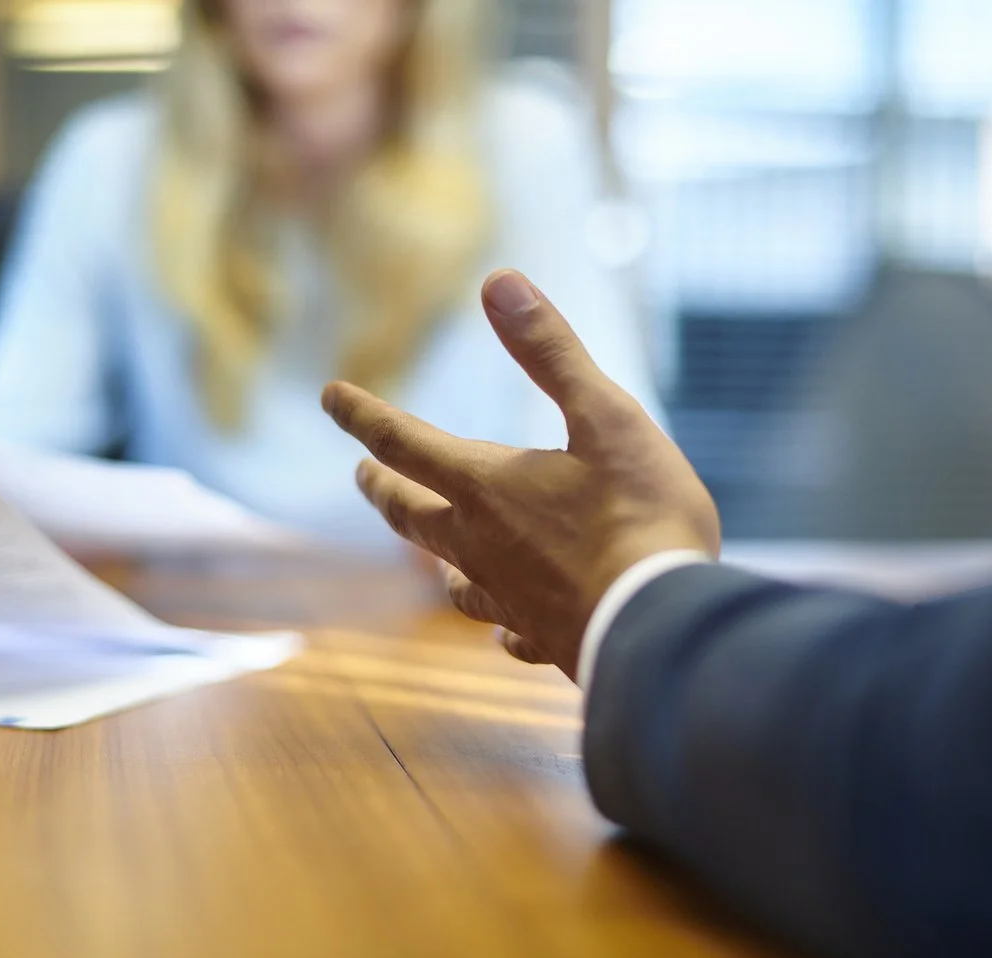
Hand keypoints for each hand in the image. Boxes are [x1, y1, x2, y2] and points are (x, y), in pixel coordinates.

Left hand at [322, 269, 719, 678]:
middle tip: (361, 474)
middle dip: (383, 488)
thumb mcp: (606, 415)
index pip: (402, 440)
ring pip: (452, 579)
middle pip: (410, 514)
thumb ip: (550, 351)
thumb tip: (498, 282)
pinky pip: (506, 632)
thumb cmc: (641, 516)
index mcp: (486, 486)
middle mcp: (480, 546)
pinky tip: (502, 635)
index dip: (361, 414)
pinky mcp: (544, 641)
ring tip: (431, 556)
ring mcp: (509, 600)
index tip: (329, 396)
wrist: (662, 630)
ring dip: (434, 557)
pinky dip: (498, 625)